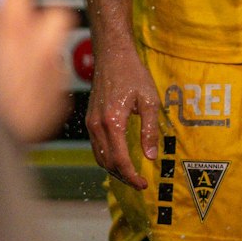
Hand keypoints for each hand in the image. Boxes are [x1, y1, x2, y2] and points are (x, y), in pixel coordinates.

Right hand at [0, 0, 72, 142]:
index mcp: (9, 28)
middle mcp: (39, 47)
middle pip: (55, 15)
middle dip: (36, 20)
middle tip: (11, 28)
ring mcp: (51, 76)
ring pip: (53, 50)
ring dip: (35, 54)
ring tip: (6, 68)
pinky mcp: (55, 104)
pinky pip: (52, 81)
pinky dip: (37, 84)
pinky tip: (13, 94)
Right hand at [85, 36, 161, 190]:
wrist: (112, 56)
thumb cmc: (133, 75)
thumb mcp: (149, 101)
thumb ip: (150, 130)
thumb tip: (151, 156)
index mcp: (112, 122)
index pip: (119, 159)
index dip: (131, 175)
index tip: (144, 184)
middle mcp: (97, 125)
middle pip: (107, 162)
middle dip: (123, 176)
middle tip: (140, 183)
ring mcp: (90, 123)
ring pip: (99, 156)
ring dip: (114, 169)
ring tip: (132, 175)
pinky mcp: (90, 119)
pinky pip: (96, 146)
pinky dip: (107, 158)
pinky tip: (120, 159)